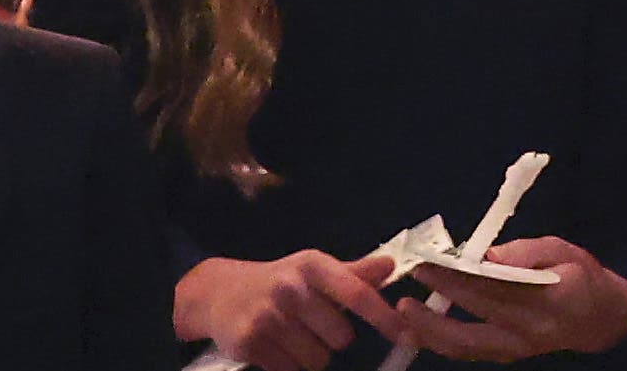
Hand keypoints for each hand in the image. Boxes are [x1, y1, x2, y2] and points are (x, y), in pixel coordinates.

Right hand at [175, 251, 401, 370]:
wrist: (218, 292)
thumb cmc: (278, 282)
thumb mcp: (311, 271)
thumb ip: (352, 274)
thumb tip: (391, 265)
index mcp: (311, 266)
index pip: (356, 293)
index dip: (385, 317)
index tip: (408, 336)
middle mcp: (290, 287)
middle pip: (341, 337)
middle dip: (332, 339)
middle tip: (312, 327)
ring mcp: (269, 315)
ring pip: (318, 360)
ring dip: (310, 356)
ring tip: (292, 337)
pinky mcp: (251, 342)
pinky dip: (288, 366)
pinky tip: (274, 348)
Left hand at [398, 237, 626, 361]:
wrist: (602, 319)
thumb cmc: (582, 276)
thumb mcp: (563, 250)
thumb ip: (526, 252)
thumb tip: (486, 255)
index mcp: (550, 302)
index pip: (498, 288)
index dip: (461, 275)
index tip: (434, 258)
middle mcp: (530, 332)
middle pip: (477, 318)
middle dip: (441, 295)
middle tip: (414, 272)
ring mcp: (516, 349)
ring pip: (466, 346)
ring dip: (431, 329)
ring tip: (404, 309)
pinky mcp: (506, 355)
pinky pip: (468, 351)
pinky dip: (440, 340)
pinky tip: (418, 325)